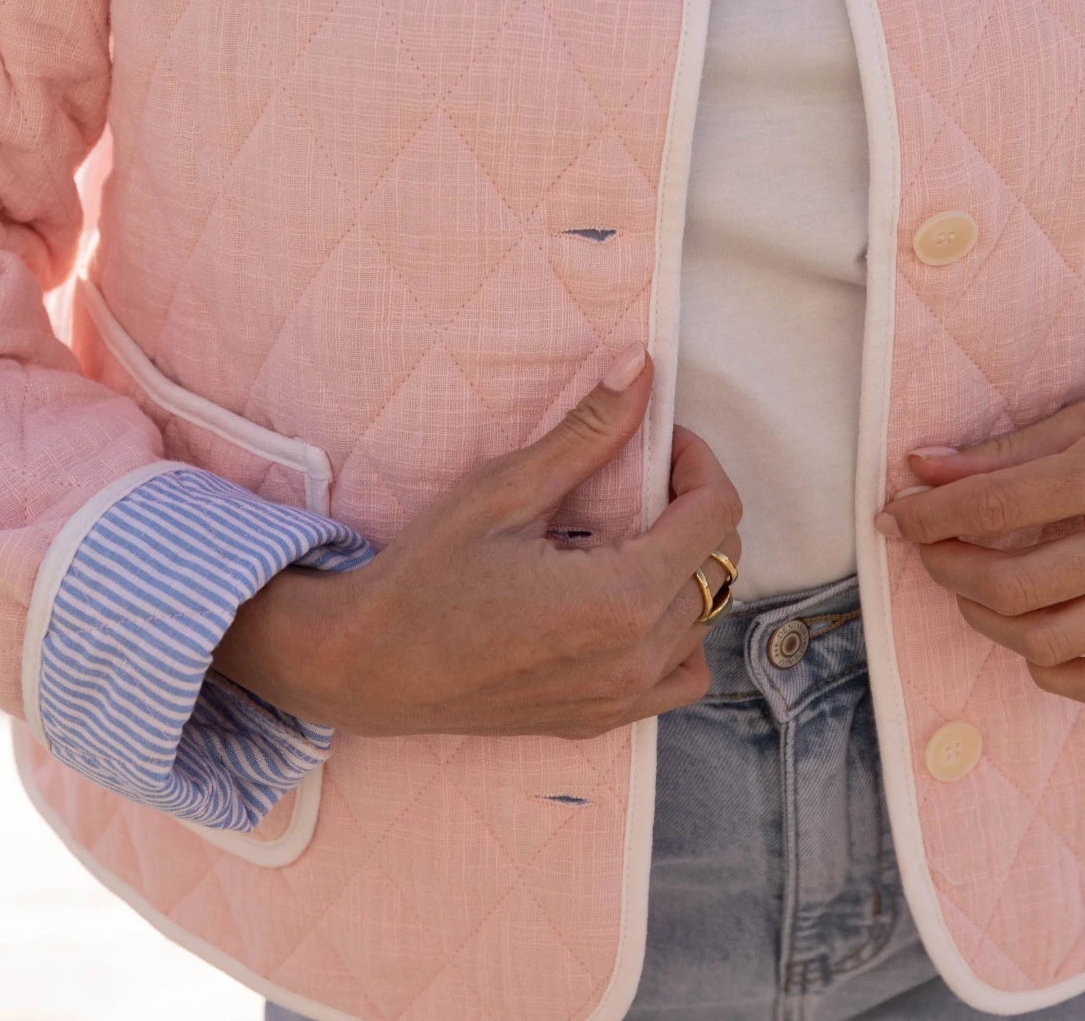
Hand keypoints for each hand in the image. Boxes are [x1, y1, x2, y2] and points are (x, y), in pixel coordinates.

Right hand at [213, 344, 742, 738]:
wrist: (365, 665)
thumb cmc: (425, 574)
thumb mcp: (506, 489)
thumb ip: (588, 431)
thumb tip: (641, 365)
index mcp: (622, 598)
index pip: (716, 515)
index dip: (698, 462)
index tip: (661, 439)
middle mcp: (636, 657)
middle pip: (718, 565)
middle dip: (694, 505)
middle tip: (641, 475)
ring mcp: (620, 698)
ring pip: (704, 619)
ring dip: (688, 567)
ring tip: (633, 534)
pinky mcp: (598, 720)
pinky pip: (678, 677)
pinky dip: (676, 635)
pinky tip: (628, 601)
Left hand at [875, 309, 1084, 708]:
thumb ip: (1006, 450)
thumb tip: (920, 468)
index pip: (997, 505)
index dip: (930, 515)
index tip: (897, 513)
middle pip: (1015, 584)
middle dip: (947, 568)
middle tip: (926, 547)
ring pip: (1050, 640)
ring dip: (985, 619)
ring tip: (967, 584)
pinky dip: (1053, 672)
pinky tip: (1027, 634)